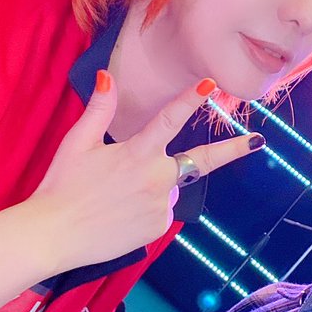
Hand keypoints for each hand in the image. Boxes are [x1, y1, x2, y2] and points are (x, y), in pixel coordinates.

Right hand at [30, 71, 263, 273]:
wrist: (54, 235)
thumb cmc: (62, 186)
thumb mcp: (78, 143)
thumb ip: (100, 109)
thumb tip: (109, 76)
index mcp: (138, 153)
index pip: (169, 120)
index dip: (190, 100)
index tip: (211, 85)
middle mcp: (157, 179)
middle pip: (198, 160)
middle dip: (231, 150)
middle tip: (257, 141)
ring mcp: (161, 206)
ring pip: (169, 187)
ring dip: (154, 185)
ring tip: (116, 196)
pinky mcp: (158, 228)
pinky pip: (161, 211)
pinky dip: (147, 207)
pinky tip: (120, 213)